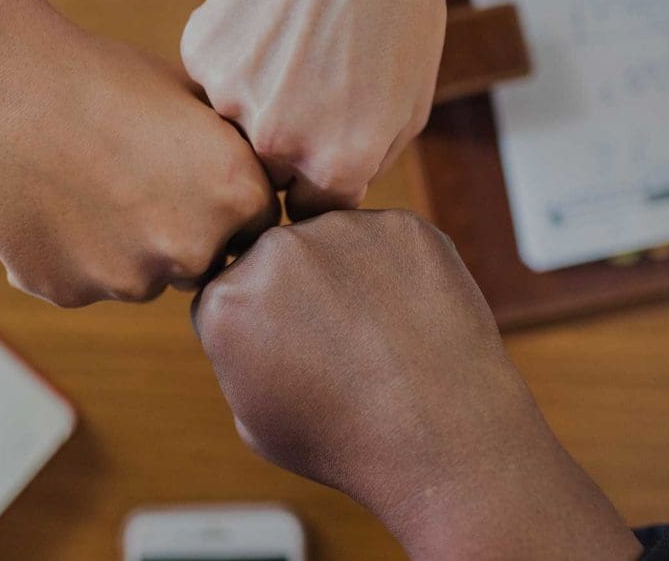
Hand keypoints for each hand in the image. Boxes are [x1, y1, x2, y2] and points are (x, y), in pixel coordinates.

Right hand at [0, 0, 278, 305]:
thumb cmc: (97, 76)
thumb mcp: (189, 98)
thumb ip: (233, 152)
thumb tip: (262, 183)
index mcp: (237, 196)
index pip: (250, 227)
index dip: (216, 200)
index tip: (181, 173)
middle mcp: (192, 250)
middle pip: (199, 262)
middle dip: (176, 232)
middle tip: (129, 179)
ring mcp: (128, 280)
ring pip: (140, 278)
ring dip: (122, 247)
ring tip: (83, 184)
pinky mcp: (68, 293)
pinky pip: (84, 283)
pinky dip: (71, 256)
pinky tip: (49, 204)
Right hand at [181, 0, 445, 219]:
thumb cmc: (397, 14)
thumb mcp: (410, 103)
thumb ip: (365, 166)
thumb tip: (326, 195)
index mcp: (336, 163)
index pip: (309, 211)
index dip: (317, 184)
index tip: (321, 156)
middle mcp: (278, 141)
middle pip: (265, 176)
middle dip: (284, 149)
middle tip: (309, 94)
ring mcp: (232, 97)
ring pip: (234, 125)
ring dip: (257, 100)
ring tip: (293, 51)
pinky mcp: (203, 55)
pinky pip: (214, 79)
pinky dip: (236, 61)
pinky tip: (268, 28)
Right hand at [192, 210, 641, 558]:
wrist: (443, 441)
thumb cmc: (345, 441)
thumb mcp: (252, 417)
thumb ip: (238, 352)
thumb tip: (253, 317)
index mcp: (227, 301)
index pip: (225, 292)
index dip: (255, 326)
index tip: (286, 355)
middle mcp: (276, 251)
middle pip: (273, 258)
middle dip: (295, 291)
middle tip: (336, 342)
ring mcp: (342, 231)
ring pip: (330, 242)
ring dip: (344, 275)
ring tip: (377, 336)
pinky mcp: (402, 226)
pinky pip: (386, 239)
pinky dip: (395, 270)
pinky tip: (407, 318)